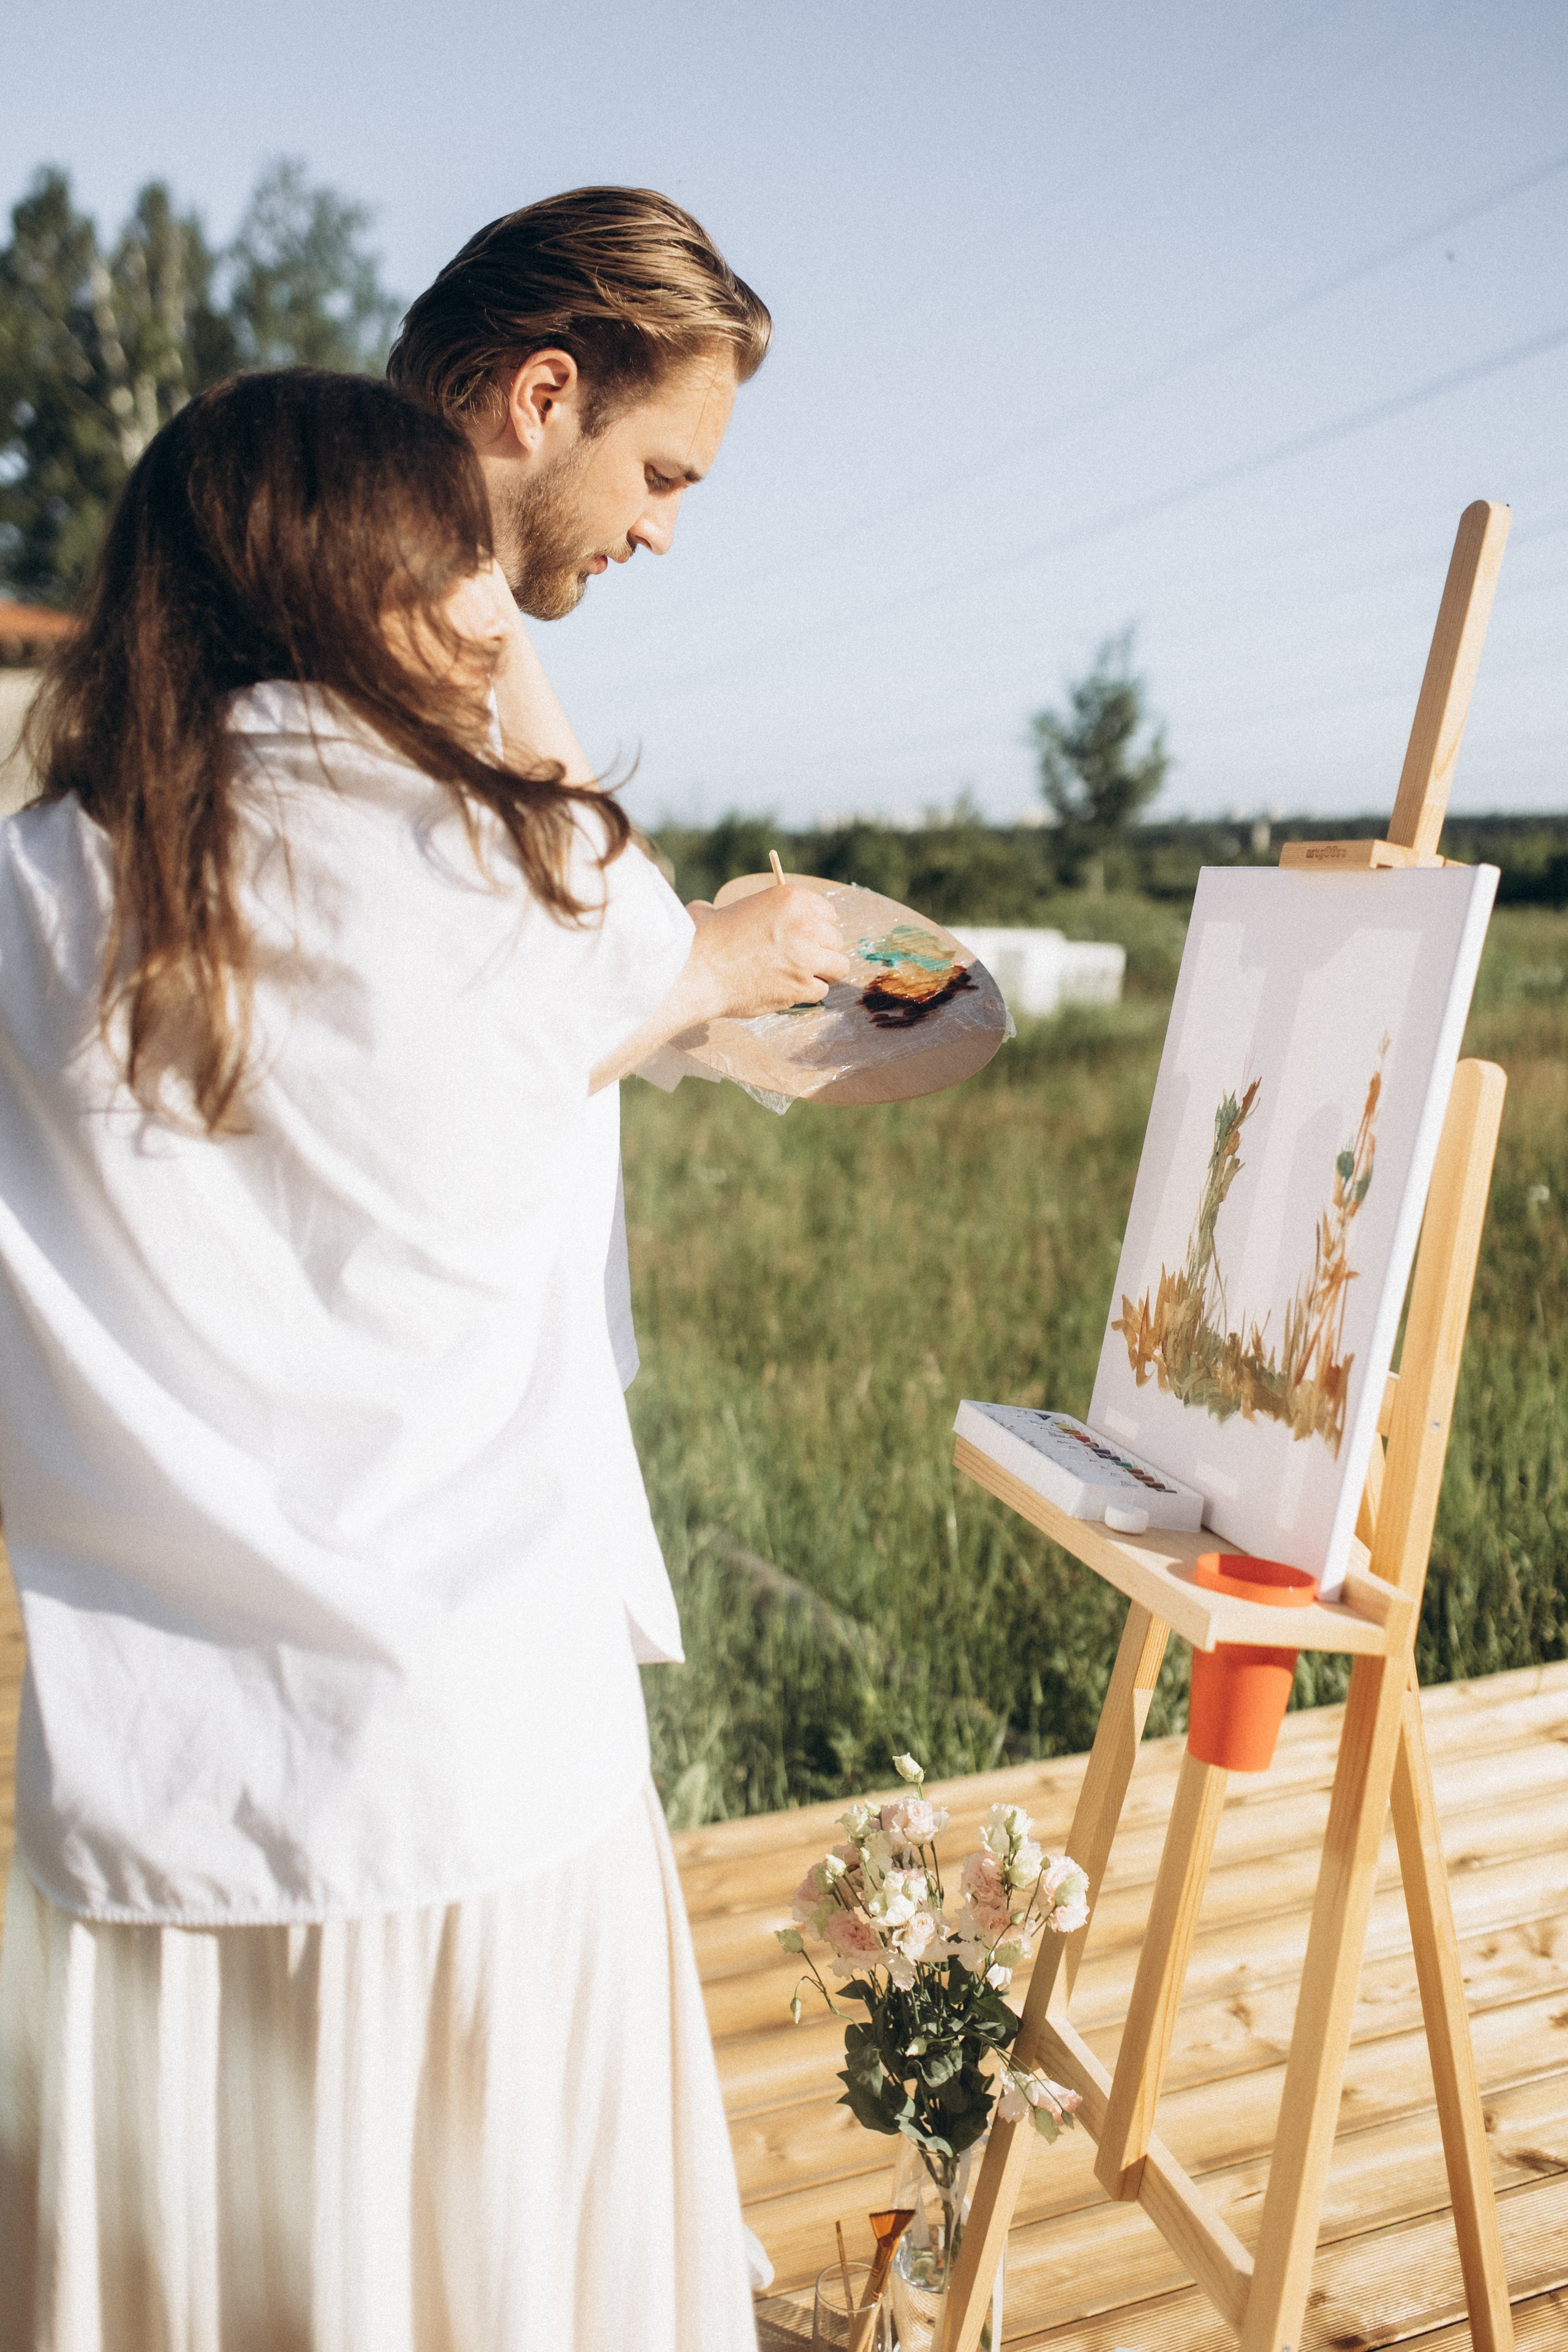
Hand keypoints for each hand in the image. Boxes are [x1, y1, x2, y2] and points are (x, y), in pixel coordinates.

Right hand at [589, 882, 853, 1091]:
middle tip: (801, 960)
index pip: (827, 914)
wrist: (695, 970)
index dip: (817, 928)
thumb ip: (742, 910)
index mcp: (791, 899)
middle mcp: (805, 925)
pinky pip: (821, 991)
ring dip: (822, 973)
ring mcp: (806, 958)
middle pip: (835, 941)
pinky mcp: (801, 987)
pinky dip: (807, 994)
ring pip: (837, 967)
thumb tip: (717, 913)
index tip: (806, 938)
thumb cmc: (701, 938)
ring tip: (800, 977)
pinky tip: (787, 991)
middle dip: (821, 952)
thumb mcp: (726, 908)